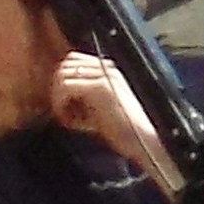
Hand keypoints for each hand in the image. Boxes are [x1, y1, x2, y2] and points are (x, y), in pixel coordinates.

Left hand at [50, 54, 173, 182]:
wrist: (146, 142)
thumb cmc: (126, 133)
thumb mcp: (102, 110)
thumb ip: (86, 100)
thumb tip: (61, 98)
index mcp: (109, 70)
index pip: (73, 61)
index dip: (63, 83)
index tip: (66, 108)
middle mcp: (107, 68)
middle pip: (66, 65)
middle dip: (58, 89)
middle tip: (64, 113)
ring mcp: (104, 75)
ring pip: (62, 76)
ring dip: (59, 99)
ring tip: (69, 120)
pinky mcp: (100, 87)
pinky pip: (66, 88)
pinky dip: (62, 106)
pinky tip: (73, 123)